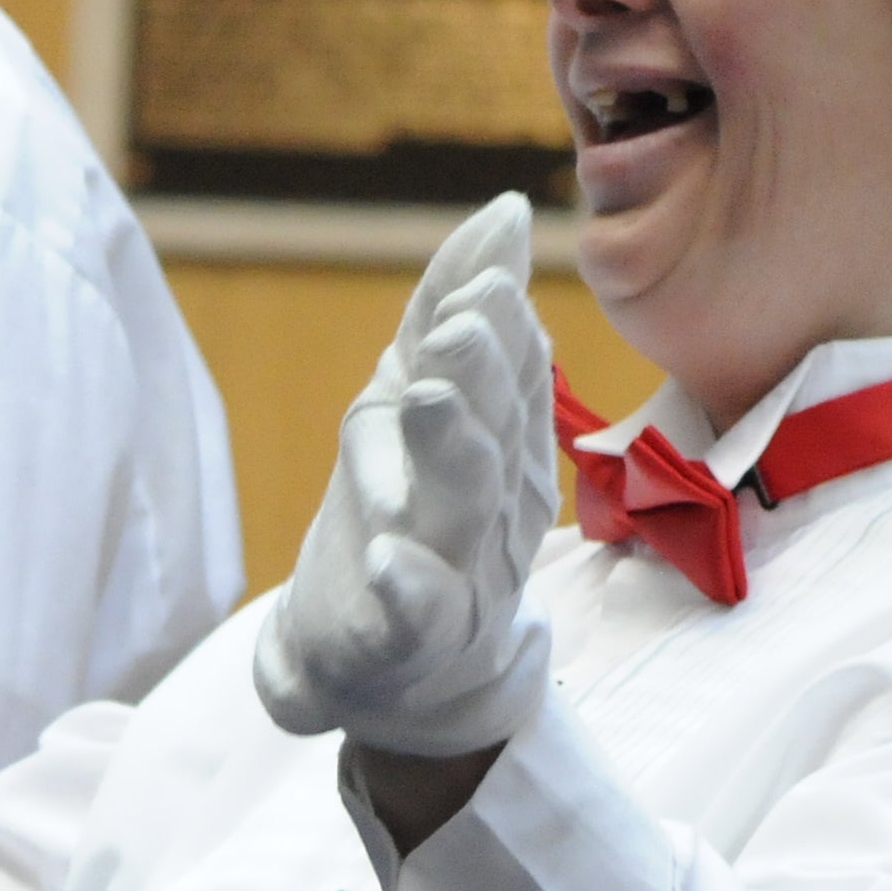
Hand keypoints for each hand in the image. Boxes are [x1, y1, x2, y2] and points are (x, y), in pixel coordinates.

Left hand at [257, 195, 560, 760]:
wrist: (412, 677)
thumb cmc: (422, 522)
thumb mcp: (429, 409)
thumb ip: (454, 318)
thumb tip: (501, 213)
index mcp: (497, 445)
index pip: (503, 375)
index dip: (496, 326)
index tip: (488, 274)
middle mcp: (488, 503)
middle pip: (489, 430)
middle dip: (477, 373)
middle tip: (460, 322)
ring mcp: (456, 571)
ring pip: (459, 506)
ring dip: (448, 448)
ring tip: (420, 395)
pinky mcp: (410, 636)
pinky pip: (416, 613)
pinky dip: (407, 587)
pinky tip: (387, 559)